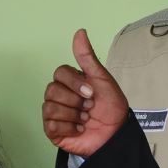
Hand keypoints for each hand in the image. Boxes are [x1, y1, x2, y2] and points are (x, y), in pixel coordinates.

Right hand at [42, 29, 129, 156]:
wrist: (116, 135)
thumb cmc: (111, 108)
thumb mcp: (102, 79)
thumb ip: (87, 57)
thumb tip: (80, 31)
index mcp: (69, 82)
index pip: (59, 73)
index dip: (74, 83)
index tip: (91, 92)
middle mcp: (59, 95)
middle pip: (52, 90)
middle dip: (75, 101)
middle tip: (89, 108)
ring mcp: (54, 113)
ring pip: (51, 108)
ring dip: (73, 115)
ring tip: (85, 120)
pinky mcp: (53, 131)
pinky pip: (51, 125)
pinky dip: (69, 128)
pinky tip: (79, 130)